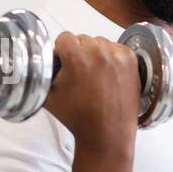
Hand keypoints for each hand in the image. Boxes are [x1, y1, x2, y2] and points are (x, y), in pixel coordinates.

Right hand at [42, 32, 140, 152]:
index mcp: (77, 58)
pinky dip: (111, 56)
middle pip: (83, 39)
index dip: (62, 52)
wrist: (107, 133)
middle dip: (78, 53)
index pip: (64, 38)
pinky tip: (107, 74)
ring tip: (95, 75)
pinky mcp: (131, 61)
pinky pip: (116, 48)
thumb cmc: (77, 116)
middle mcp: (99, 53)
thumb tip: (42, 58)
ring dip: (95, 53)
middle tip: (80, 73)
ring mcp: (118, 56)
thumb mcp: (48, 93)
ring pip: (100, 42)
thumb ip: (42, 71)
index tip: (64, 64)